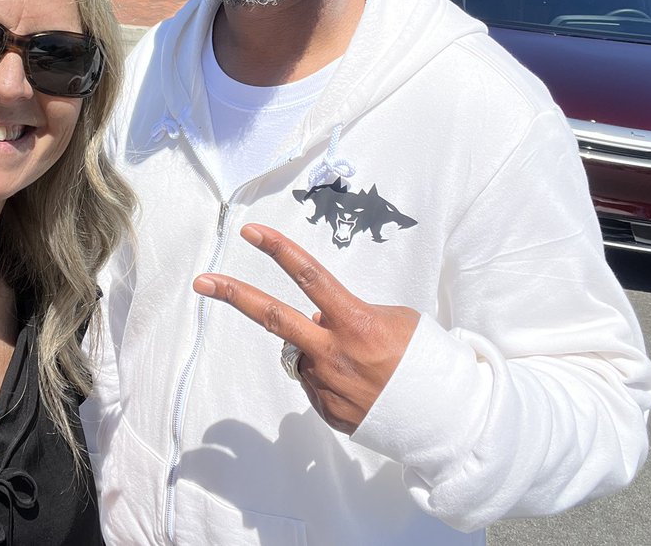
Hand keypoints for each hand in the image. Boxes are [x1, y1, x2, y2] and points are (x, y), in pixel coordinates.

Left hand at [194, 223, 419, 434]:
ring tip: (363, 364)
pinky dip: (333, 379)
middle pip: (274, 317)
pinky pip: (317, 384)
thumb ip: (348, 316)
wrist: (448, 418)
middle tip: (202, 281)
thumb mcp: (395, 320)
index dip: (279, 251)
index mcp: (355, 323)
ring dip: (321, 350)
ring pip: (304, 354)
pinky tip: (363, 387)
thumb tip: (316, 324)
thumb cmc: (426, 358)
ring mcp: (327, 387)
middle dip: (234, 295)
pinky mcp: (328, 413)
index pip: (310, 277)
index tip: (252, 232)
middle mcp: (333, 354)